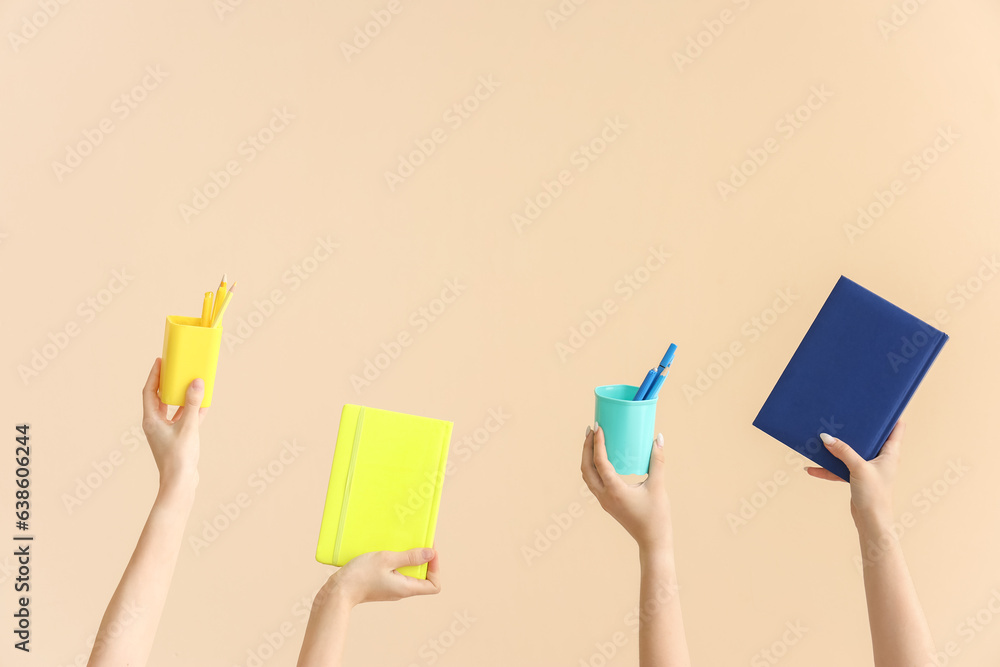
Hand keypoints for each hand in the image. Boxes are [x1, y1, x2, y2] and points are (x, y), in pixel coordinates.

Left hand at [141, 357, 206, 488]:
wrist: (180, 483)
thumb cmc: (179, 457)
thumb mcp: (188, 427)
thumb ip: (193, 404)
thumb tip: (196, 382)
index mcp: (151, 420)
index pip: (149, 392)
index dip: (154, 375)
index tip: (160, 361)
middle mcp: (156, 424)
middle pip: (159, 398)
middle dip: (167, 383)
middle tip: (175, 368)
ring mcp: (166, 432)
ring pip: (172, 408)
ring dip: (181, 396)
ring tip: (190, 382)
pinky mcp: (177, 439)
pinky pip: (183, 419)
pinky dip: (191, 410)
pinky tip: (202, 404)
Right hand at [326, 548, 440, 606]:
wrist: (338, 591)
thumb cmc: (361, 575)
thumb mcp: (387, 560)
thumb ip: (410, 557)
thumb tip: (431, 553)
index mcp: (407, 588)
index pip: (434, 585)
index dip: (436, 568)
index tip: (429, 551)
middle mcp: (402, 591)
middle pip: (423, 577)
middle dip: (423, 559)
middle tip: (417, 541)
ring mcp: (392, 588)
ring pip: (409, 574)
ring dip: (409, 558)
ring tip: (403, 543)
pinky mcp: (382, 584)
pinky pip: (397, 572)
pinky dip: (397, 561)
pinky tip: (389, 550)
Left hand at [581, 422, 671, 553]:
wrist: (653, 541)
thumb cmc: (657, 516)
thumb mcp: (658, 486)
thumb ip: (658, 461)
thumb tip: (658, 438)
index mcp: (614, 490)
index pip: (600, 462)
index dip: (597, 443)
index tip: (598, 427)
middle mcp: (604, 495)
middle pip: (586, 467)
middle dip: (586, 447)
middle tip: (592, 429)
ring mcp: (603, 501)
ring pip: (587, 475)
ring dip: (587, 457)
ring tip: (593, 440)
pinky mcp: (607, 503)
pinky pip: (593, 481)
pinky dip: (593, 467)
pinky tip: (602, 459)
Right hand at [805, 420, 904, 526]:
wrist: (871, 522)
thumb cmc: (874, 495)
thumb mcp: (858, 468)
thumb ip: (843, 451)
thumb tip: (826, 436)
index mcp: (889, 452)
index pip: (896, 428)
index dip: (890, 414)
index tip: (879, 403)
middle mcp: (880, 458)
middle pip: (869, 437)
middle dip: (855, 428)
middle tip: (842, 416)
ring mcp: (867, 468)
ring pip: (851, 452)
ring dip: (837, 448)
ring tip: (821, 438)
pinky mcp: (856, 478)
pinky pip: (840, 468)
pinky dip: (828, 468)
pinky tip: (811, 468)